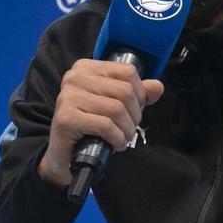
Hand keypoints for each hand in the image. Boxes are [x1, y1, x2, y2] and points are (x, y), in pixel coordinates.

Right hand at [38, 59, 163, 189]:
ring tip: (121, 138)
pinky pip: (105, 126)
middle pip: (125, 91)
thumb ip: (136, 94)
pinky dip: (116, 139)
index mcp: (86, 68)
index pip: (128, 72)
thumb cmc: (89, 127)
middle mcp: (74, 77)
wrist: (65, 155)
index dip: (139, 94)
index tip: (132, 110)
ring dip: (126, 130)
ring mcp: (68, 97)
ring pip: (117, 109)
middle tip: (127, 129)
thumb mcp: (115, 105)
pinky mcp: (66, 118)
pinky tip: (114, 144)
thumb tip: (157, 87)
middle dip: (134, 116)